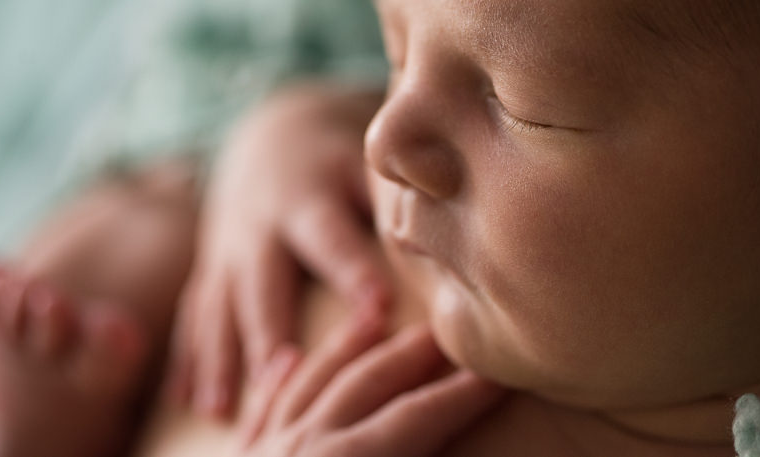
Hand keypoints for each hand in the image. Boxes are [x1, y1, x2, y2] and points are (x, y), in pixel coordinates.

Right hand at [167, 82, 391, 418]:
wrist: (268, 135)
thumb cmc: (332, 159)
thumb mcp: (358, 163)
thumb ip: (386, 198)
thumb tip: (432, 231)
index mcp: (306, 201)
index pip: (331, 239)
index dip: (353, 270)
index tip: (377, 308)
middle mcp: (259, 229)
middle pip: (263, 285)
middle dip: (270, 331)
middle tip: (285, 376)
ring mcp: (227, 251)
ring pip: (219, 309)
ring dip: (220, 359)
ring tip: (221, 410)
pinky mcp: (210, 269)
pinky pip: (194, 315)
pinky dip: (188, 359)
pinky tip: (187, 403)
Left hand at [240, 321, 504, 456]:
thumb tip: (445, 442)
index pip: (416, 418)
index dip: (463, 396)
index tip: (500, 373)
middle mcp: (301, 449)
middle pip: (363, 384)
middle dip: (408, 355)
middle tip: (446, 330)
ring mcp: (262, 455)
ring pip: (308, 383)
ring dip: (345, 348)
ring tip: (374, 317)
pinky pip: (259, 413)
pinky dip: (277, 384)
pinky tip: (287, 362)